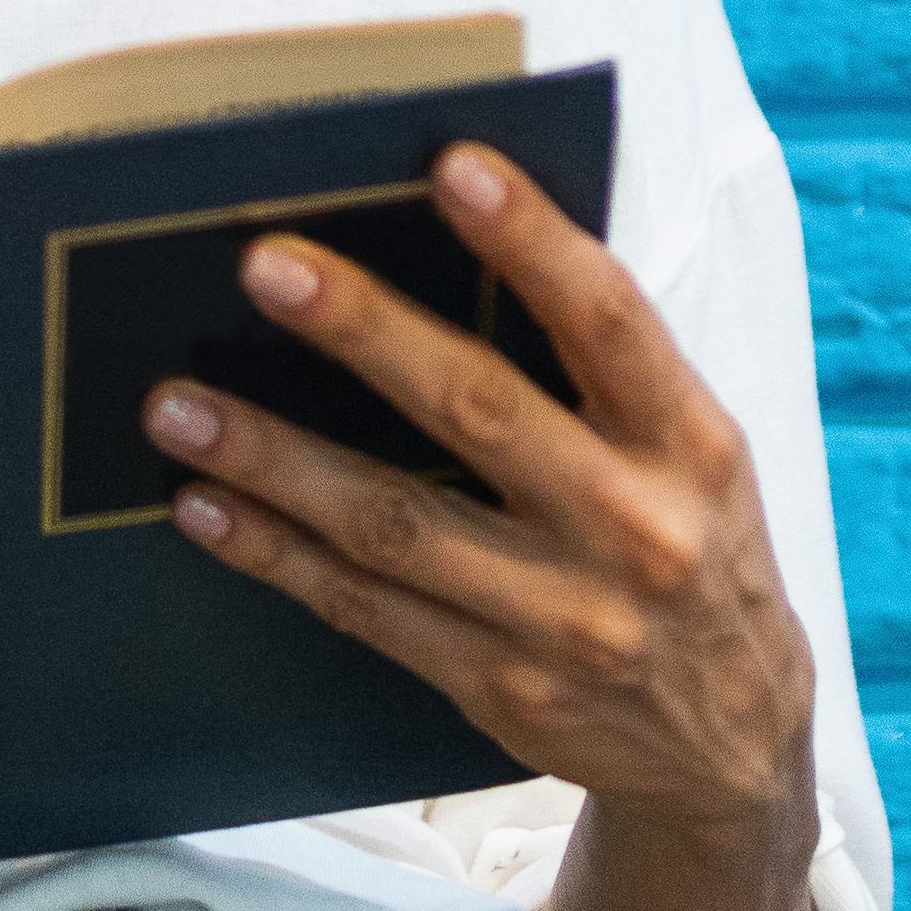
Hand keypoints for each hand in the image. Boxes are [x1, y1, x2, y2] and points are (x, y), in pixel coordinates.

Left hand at [141, 142, 816, 854]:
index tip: (453, 167)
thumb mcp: (693, 452)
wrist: (733, 743)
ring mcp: (561, 617)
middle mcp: (631, 527)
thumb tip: (463, 249)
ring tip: (176, 405)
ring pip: (393, 523)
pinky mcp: (497, 686)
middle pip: (479, 411)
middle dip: (365, 331)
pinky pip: (366, 610)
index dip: (533, 241)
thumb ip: (600, 370)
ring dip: (274, 458)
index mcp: (688, 441)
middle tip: (267, 264)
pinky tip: (208, 508)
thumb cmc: (694, 550)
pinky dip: (278, 556)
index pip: (609, 320)